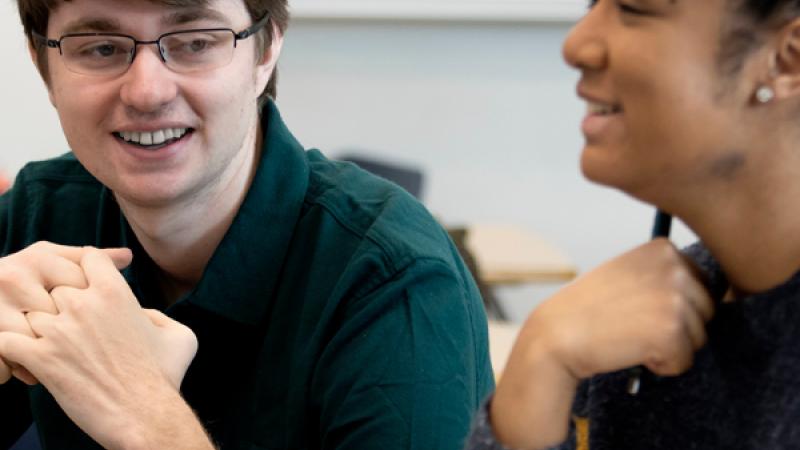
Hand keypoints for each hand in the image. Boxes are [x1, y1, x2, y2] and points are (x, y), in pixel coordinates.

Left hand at [0, 248, 197, 448]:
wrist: (143, 414)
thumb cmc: (164, 376)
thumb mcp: (180, 336)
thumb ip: (158, 315)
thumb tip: (141, 313)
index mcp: (114, 292)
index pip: (88, 257)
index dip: (88, 270)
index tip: (88, 286)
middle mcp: (82, 305)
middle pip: (55, 285)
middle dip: (61, 302)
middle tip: (71, 323)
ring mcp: (58, 331)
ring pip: (30, 311)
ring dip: (37, 327)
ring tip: (50, 345)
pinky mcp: (40, 358)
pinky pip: (8, 340)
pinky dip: (13, 348)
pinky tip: (28, 359)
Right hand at [491, 239, 713, 448]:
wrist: (557, 333)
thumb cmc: (589, 309)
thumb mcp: (629, 274)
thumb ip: (664, 275)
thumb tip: (715, 294)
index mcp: (664, 248)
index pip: (701, 286)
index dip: (671, 306)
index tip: (636, 306)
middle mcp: (674, 266)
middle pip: (707, 312)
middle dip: (676, 327)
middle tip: (632, 324)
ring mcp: (674, 297)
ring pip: (699, 338)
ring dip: (668, 347)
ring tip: (630, 335)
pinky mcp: (672, 330)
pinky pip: (684, 362)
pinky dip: (661, 366)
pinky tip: (631, 349)